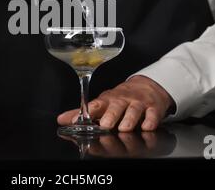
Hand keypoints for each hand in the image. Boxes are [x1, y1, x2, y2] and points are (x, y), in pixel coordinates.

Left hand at [58, 76, 173, 131]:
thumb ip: (83, 113)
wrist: (148, 86)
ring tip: (124, 128)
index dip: (87, 111)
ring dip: (129, 119)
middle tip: (105, 124)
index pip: (96, 104)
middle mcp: (122, 100)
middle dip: (111, 115)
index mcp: (108, 100)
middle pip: (116, 106)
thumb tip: (61, 119)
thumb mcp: (103, 102)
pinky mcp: (153, 108)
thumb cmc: (122, 98)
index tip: (78, 120)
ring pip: (134, 111)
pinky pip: (153, 115)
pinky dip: (150, 121)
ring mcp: (138, 104)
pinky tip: (146, 126)